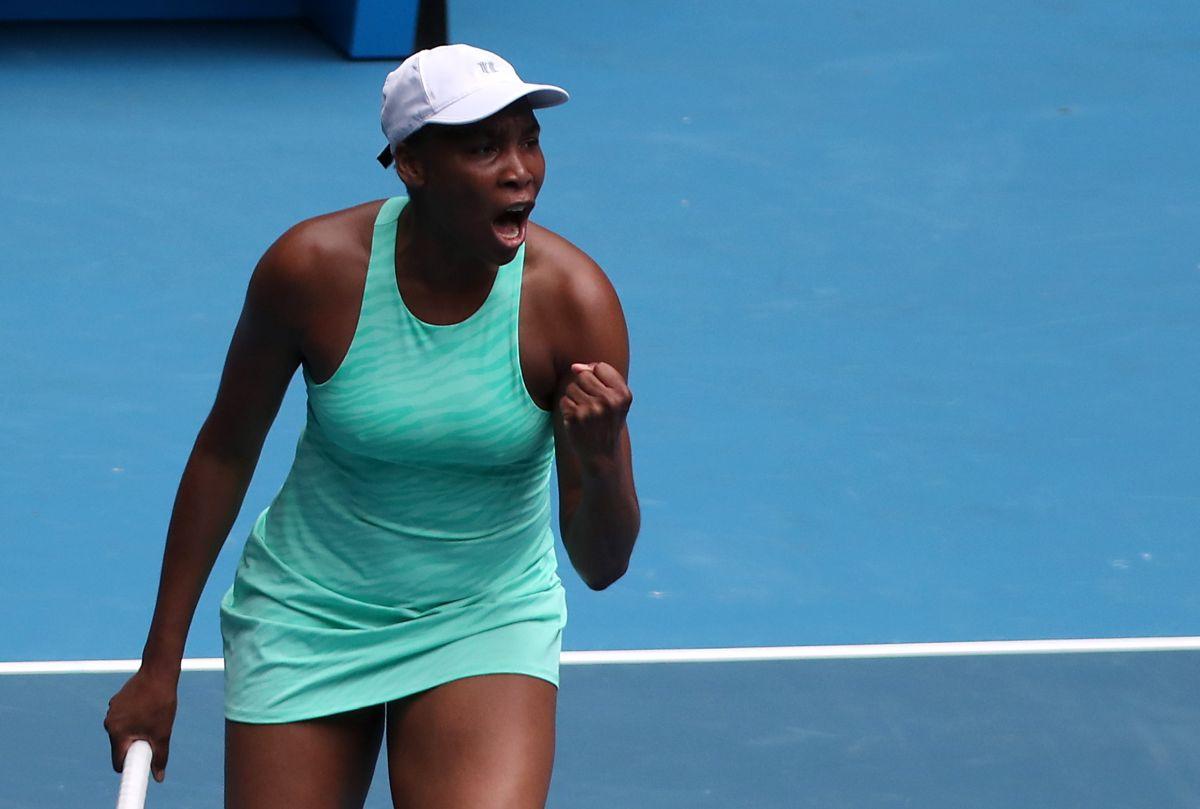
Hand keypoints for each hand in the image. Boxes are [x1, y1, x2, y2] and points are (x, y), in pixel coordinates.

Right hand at [103, 668, 177, 782]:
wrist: (158, 672)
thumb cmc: (160, 703)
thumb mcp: (162, 732)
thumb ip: (159, 756)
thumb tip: (159, 777)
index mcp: (117, 733)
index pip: (118, 761)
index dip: (131, 765)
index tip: (142, 763)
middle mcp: (109, 723)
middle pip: (121, 745)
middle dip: (136, 744)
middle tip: (153, 734)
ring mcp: (112, 710)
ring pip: (123, 731)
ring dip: (136, 730)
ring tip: (152, 717)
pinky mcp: (117, 701)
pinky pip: (124, 717)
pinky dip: (135, 718)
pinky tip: (147, 706)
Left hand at [559, 362, 632, 471]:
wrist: (602, 456)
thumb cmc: (607, 423)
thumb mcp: (616, 400)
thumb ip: (601, 377)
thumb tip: (575, 367)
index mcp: (623, 394)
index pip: (600, 367)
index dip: (596, 377)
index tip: (600, 393)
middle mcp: (609, 400)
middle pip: (583, 375)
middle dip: (583, 387)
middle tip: (591, 406)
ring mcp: (592, 409)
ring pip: (571, 387)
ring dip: (574, 399)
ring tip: (585, 414)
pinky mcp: (575, 417)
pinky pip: (564, 400)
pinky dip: (567, 409)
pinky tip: (577, 420)